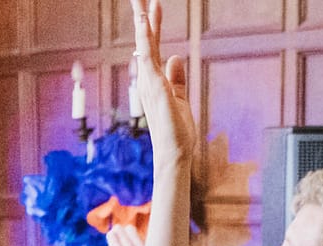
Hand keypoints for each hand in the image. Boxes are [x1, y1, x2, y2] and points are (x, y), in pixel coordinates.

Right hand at [129, 0, 196, 163]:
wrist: (174, 154)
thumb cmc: (176, 133)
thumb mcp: (180, 99)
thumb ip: (176, 78)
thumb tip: (175, 56)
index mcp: (155, 80)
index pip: (152, 46)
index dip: (153, 25)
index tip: (154, 5)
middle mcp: (148, 78)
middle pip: (144, 41)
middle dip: (142, 17)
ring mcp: (149, 81)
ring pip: (144, 44)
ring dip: (142, 21)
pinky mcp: (154, 85)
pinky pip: (147, 55)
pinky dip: (144, 37)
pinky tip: (143, 20)